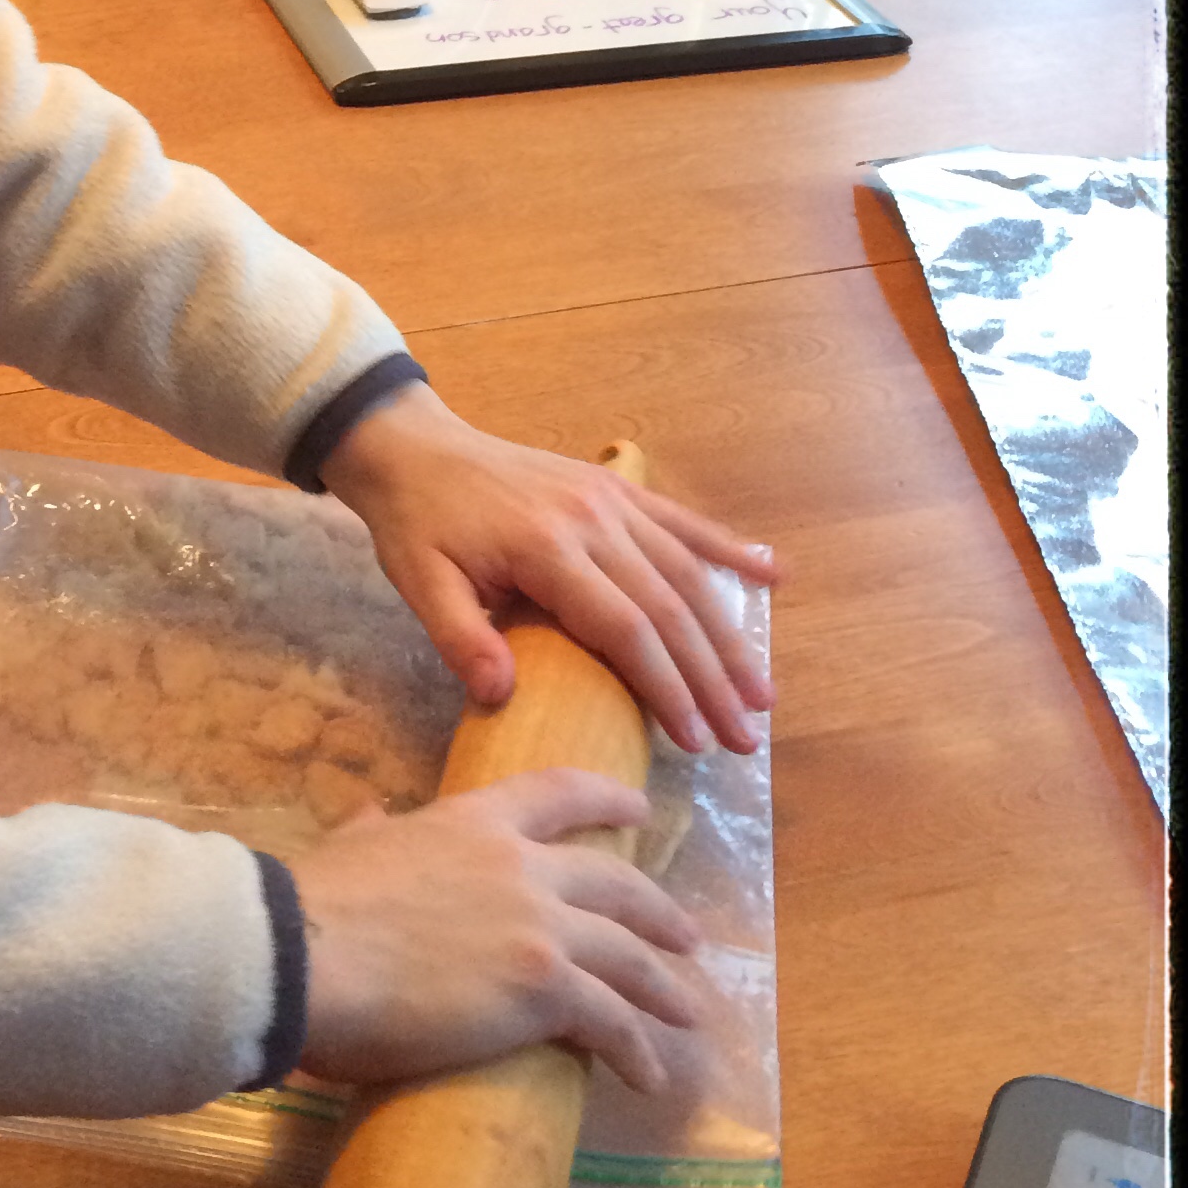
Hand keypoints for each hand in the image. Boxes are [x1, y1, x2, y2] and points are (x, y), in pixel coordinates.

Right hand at [291, 766, 704, 1091]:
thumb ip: (374, 831)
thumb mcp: (352, 846)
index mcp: (474, 821)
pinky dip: (637, 1051)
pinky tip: (648, 1074)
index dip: (608, 798)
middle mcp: (522, 865)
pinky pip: (612, 1023)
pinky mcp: (544, 989)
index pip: (559, 794)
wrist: (309, 954)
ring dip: (662, 988)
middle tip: (685, 934)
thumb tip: (372, 817)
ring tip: (685, 1013)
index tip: (642, 806)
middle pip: (615, 881)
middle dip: (656, 911)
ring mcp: (540, 925)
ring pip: (627, 955)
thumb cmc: (318, 904)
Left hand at [321, 385, 777, 753]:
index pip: (625, 628)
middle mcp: (593, 519)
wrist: (414, 447)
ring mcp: (610, 498)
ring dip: (730, 633)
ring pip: (687, 571)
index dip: (666, 687)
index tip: (694, 740)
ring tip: (762, 691)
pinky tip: (774, 574)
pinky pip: (681, 520)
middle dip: (713, 678)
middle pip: (670, 607)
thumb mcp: (418, 583)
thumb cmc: (416, 524)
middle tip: (745, 737)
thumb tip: (502, 696)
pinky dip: (729, 548)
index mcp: (546, 548)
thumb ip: (459, 638)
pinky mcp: (614, 487)